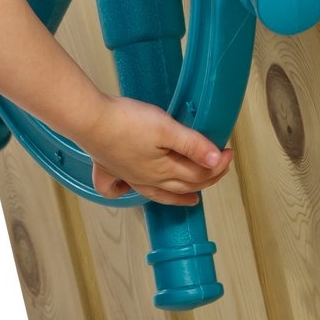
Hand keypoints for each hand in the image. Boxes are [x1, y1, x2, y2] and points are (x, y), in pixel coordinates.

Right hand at [85, 96, 233, 206]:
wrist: (90, 120)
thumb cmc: (125, 122)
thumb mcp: (167, 128)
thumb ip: (192, 145)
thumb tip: (215, 160)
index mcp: (164, 170)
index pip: (199, 173)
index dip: (218, 164)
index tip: (229, 153)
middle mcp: (149, 179)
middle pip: (185, 184)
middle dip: (207, 178)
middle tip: (221, 167)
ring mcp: (131, 176)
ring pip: (162, 192)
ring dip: (180, 195)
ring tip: (191, 198)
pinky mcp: (115, 168)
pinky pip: (129, 189)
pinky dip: (134, 193)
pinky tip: (130, 191)